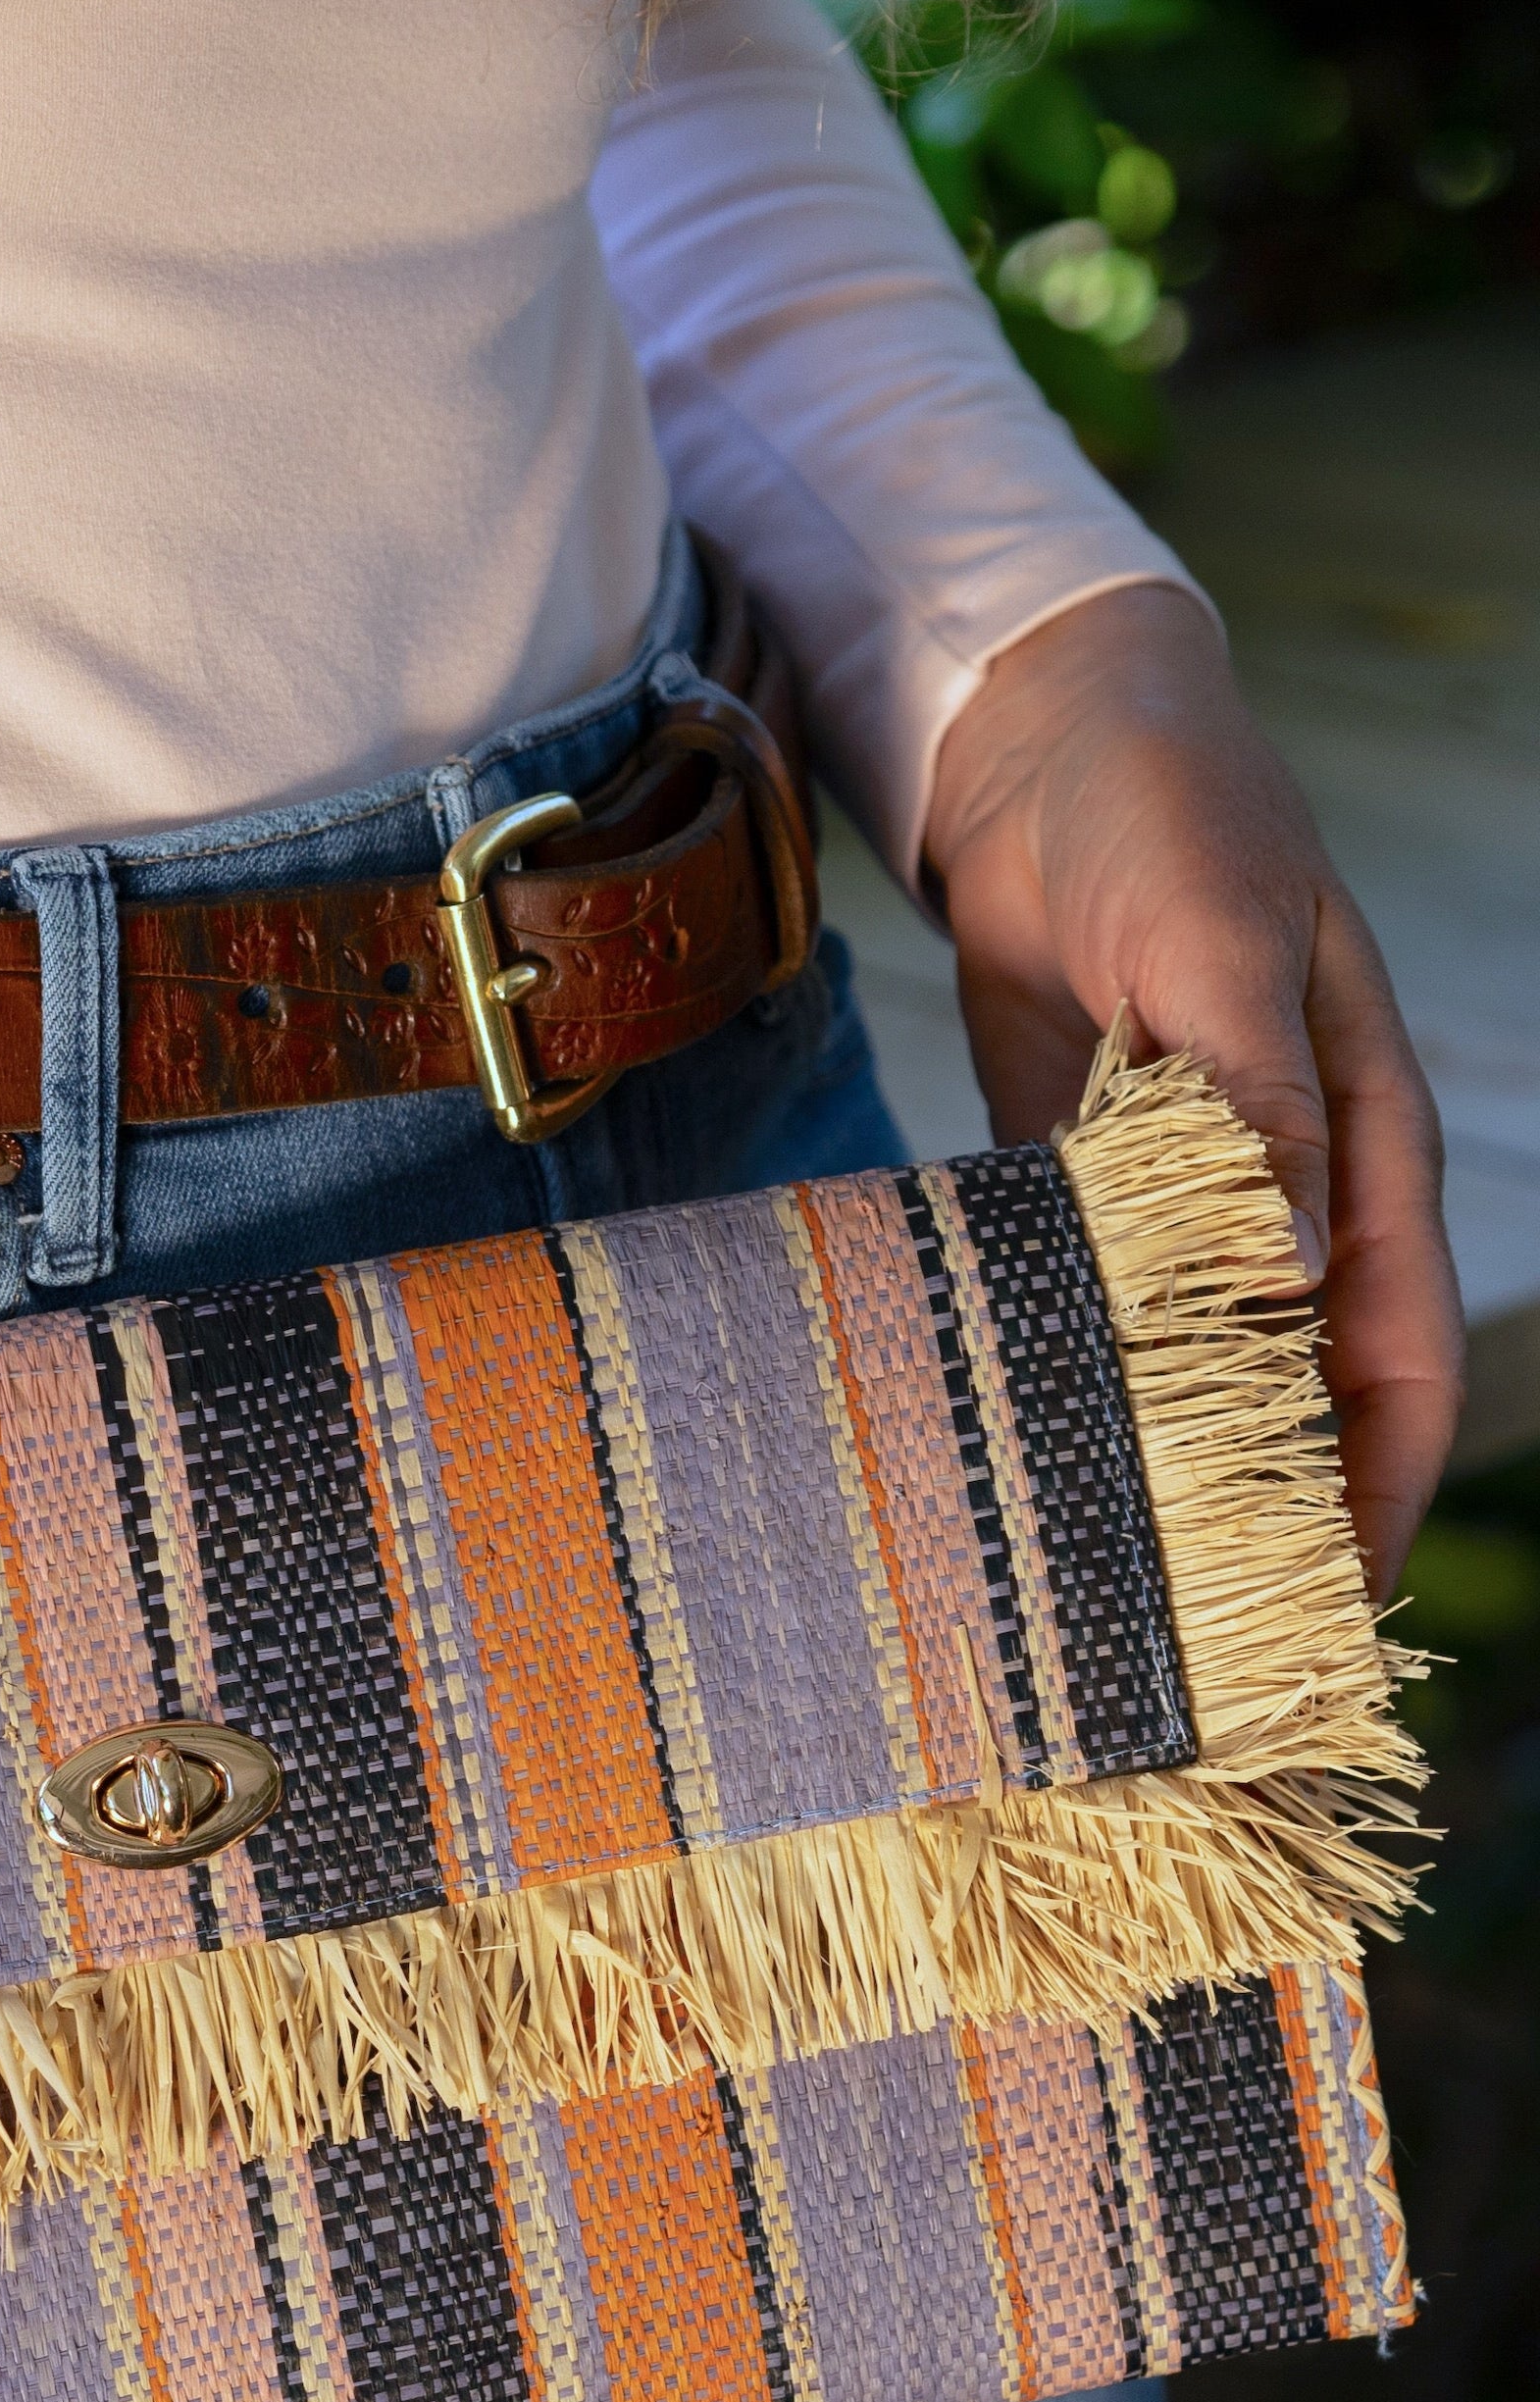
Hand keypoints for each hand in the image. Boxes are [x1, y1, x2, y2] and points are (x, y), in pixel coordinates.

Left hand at [924, 579, 1463, 1595]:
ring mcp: (1177, 1194)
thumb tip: (1294, 1276)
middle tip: (1187, 1660)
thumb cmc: (1163, 818)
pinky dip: (1063, 1381)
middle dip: (1264, 1524)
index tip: (1325, 1627)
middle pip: (1299, 1396)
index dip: (1374, 1498)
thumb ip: (1254, 1105)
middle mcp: (1281, 1194)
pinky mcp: (1074, 1177)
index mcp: (1357, 1149)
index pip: (1396, 1364)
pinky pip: (1082, 1306)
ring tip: (1088, 1597)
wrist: (1042, 740)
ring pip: (1192, 1367)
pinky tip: (1005, 1455)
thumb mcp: (1218, 949)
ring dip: (1156, 1469)